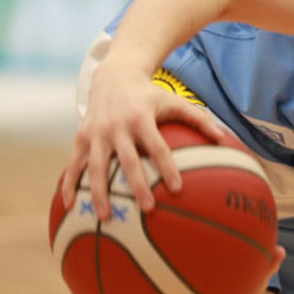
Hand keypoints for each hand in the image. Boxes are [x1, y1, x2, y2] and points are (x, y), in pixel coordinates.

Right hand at [59, 62, 232, 219]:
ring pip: (96, 167)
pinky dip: (69, 183)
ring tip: (106, 216)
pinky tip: (69, 205)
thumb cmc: (149, 94)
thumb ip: (198, 118)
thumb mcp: (174, 100)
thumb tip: (223, 138)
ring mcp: (97, 133)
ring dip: (99, 192)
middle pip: (128, 161)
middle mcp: (118, 127)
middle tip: (148, 208)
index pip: (158, 147)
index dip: (167, 167)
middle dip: (137, 185)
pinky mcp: (81, 136)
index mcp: (142, 119)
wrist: (113, 76)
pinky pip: (74, 163)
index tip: (177, 189)